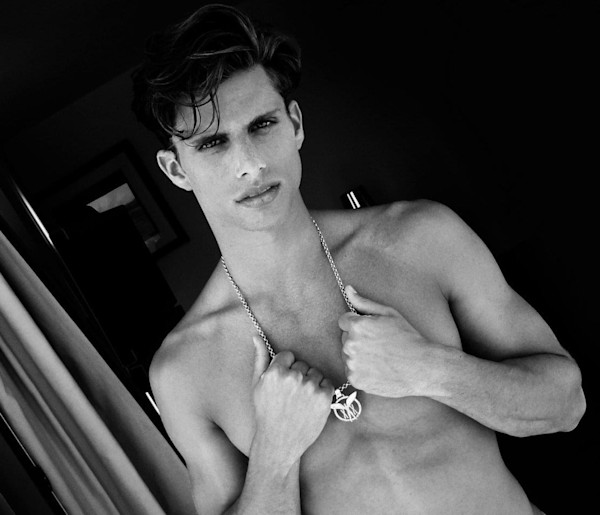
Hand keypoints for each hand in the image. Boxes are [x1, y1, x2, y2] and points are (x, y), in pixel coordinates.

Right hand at [251, 337, 333, 465]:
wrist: (279, 442)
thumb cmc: (266, 412)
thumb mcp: (257, 385)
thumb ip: (259, 359)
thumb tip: (256, 336)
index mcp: (275, 372)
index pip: (288, 355)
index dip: (285, 368)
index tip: (283, 383)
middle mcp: (293, 378)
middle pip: (302, 364)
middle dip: (298, 376)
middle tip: (290, 395)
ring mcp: (310, 388)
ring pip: (315, 373)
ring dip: (311, 383)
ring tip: (300, 401)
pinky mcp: (324, 398)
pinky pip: (327, 384)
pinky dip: (322, 392)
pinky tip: (311, 404)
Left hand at [338, 285, 432, 397]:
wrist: (421, 367)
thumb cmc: (408, 338)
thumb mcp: (388, 314)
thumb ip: (364, 302)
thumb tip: (348, 289)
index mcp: (357, 326)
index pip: (344, 321)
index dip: (357, 324)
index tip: (371, 331)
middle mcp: (350, 345)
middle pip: (345, 338)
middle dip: (357, 339)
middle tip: (378, 344)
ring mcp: (352, 364)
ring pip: (347, 355)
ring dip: (358, 355)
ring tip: (379, 357)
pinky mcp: (355, 379)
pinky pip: (351, 371)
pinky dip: (361, 370)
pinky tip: (377, 368)